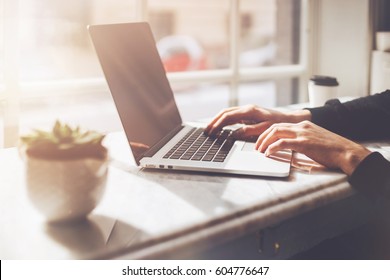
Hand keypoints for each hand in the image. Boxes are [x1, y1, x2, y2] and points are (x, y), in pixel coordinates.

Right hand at [205, 105, 311, 139]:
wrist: (291, 119)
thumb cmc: (280, 124)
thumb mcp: (265, 129)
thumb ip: (248, 131)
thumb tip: (234, 133)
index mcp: (250, 111)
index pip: (228, 116)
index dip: (217, 124)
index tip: (211, 131)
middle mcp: (247, 108)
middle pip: (225, 112)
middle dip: (214, 121)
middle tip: (206, 130)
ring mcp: (248, 110)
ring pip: (228, 113)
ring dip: (218, 120)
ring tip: (210, 129)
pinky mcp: (249, 113)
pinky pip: (233, 115)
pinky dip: (225, 120)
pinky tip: (221, 127)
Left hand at [256, 121, 370, 175]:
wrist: (346, 152)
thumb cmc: (333, 150)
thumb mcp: (315, 140)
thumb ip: (302, 140)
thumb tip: (289, 147)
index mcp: (304, 125)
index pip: (280, 125)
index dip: (268, 133)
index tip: (261, 141)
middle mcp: (302, 126)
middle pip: (275, 127)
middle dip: (262, 136)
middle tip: (257, 147)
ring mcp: (302, 133)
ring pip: (276, 133)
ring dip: (264, 142)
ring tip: (260, 151)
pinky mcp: (304, 143)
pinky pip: (282, 143)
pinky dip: (272, 147)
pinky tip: (268, 153)